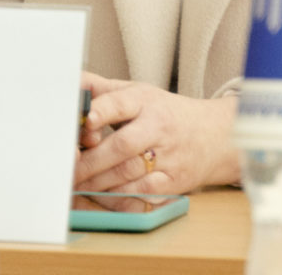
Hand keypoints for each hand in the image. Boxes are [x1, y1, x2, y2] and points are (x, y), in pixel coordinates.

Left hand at [74, 70, 238, 196]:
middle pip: (122, 145)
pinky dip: (119, 196)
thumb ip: (104, 90)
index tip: (85, 120)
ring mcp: (168, 156)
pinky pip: (143, 193)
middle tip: (66, 168)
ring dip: (98, 182)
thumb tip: (70, 84)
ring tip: (75, 185)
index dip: (102, 111)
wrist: (215, 135)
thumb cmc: (166, 113)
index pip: (121, 103)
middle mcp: (158, 127)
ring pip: (129, 173)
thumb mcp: (138, 92)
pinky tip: (100, 196)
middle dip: (90, 160)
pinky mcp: (174, 181)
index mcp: (145, 101)